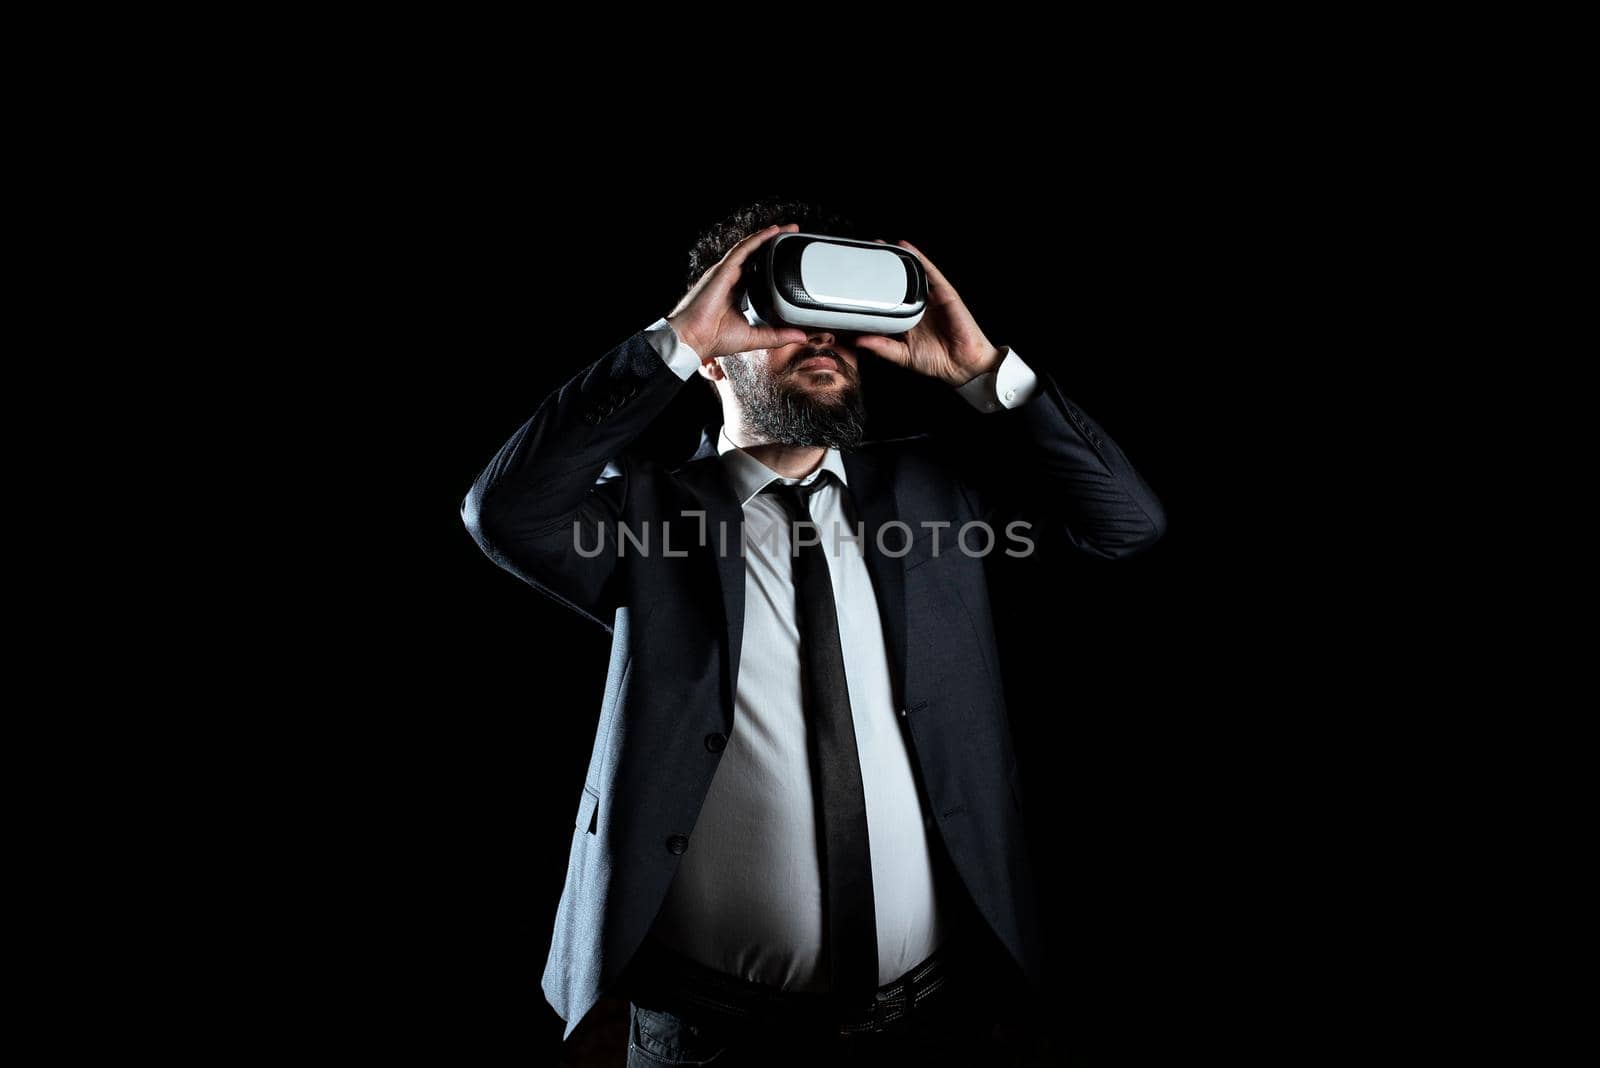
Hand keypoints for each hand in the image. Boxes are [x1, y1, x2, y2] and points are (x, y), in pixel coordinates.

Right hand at [666, 223, 810, 359]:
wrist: (693, 338)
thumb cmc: (713, 338)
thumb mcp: (754, 337)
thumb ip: (777, 336)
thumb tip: (800, 336)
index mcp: (736, 293)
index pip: (757, 273)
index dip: (772, 264)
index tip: (788, 260)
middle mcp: (731, 279)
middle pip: (755, 256)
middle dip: (772, 245)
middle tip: (791, 236)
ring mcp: (726, 273)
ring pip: (750, 248)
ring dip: (768, 237)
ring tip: (786, 229)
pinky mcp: (723, 270)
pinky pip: (743, 249)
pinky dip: (758, 239)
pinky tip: (772, 231)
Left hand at [854, 240, 1002, 387]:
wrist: (962, 364)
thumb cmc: (937, 361)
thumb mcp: (902, 355)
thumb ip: (881, 347)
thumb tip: (858, 341)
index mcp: (905, 321)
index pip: (885, 302)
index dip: (871, 291)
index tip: (854, 282)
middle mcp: (917, 307)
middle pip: (896, 284)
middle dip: (881, 270)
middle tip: (863, 256)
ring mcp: (930, 298)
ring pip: (911, 274)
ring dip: (897, 259)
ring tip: (880, 246)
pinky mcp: (943, 293)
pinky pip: (930, 272)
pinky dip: (919, 258)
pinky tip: (906, 247)